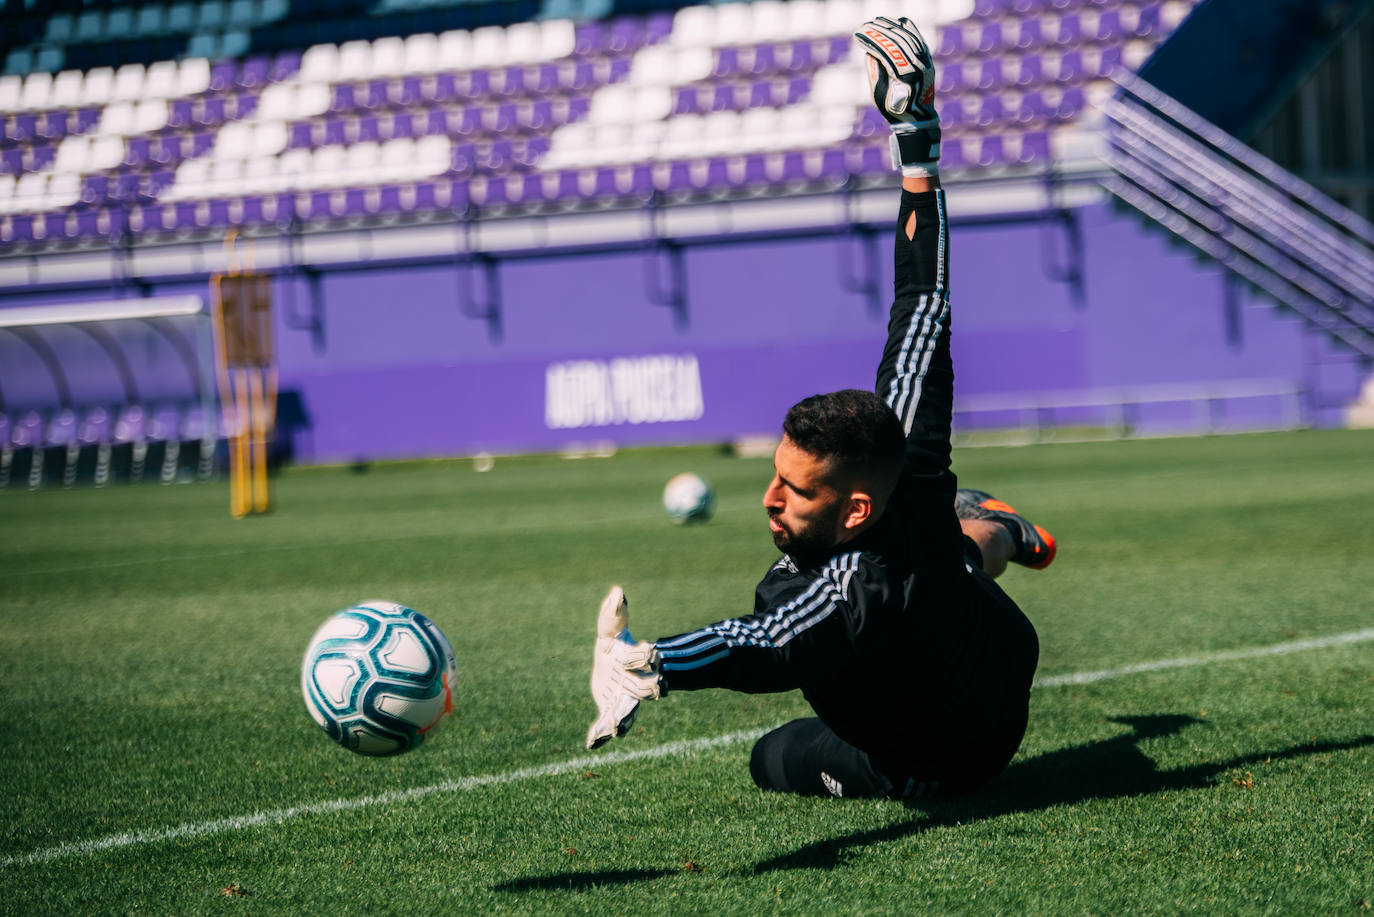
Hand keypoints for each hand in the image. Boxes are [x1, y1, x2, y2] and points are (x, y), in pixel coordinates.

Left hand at [586, 586, 660, 749]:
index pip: (643, 656)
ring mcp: (624, 698)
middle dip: (639, 689)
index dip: (640, 655)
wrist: (612, 665)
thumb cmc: (614, 642)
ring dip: (621, 720)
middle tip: (637, 688)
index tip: (640, 651)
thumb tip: (618, 591)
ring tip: (613, 729)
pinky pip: (608, 725)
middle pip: (642, 688)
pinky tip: (590, 743)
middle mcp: (634, 681)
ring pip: (627, 712)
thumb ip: (614, 611)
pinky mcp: (611, 711)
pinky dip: (600, 735)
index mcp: (635, 659)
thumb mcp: (612, 626)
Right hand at [854, 16, 940, 176]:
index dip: (871, 40)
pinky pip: (918, 39)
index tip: (859, 32)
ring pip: (908, 37)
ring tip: (878, 20)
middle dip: (880, 30)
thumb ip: (874, 72)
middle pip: (896, 40)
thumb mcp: (878, 94)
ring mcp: (924, 62)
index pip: (885, 50)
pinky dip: (909, 29)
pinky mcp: (927, 60)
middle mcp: (917, 66)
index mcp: (903, 76)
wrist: (917, 118)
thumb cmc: (894, 109)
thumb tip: (870, 51)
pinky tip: (899, 21)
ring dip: (892, 26)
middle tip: (866, 24)